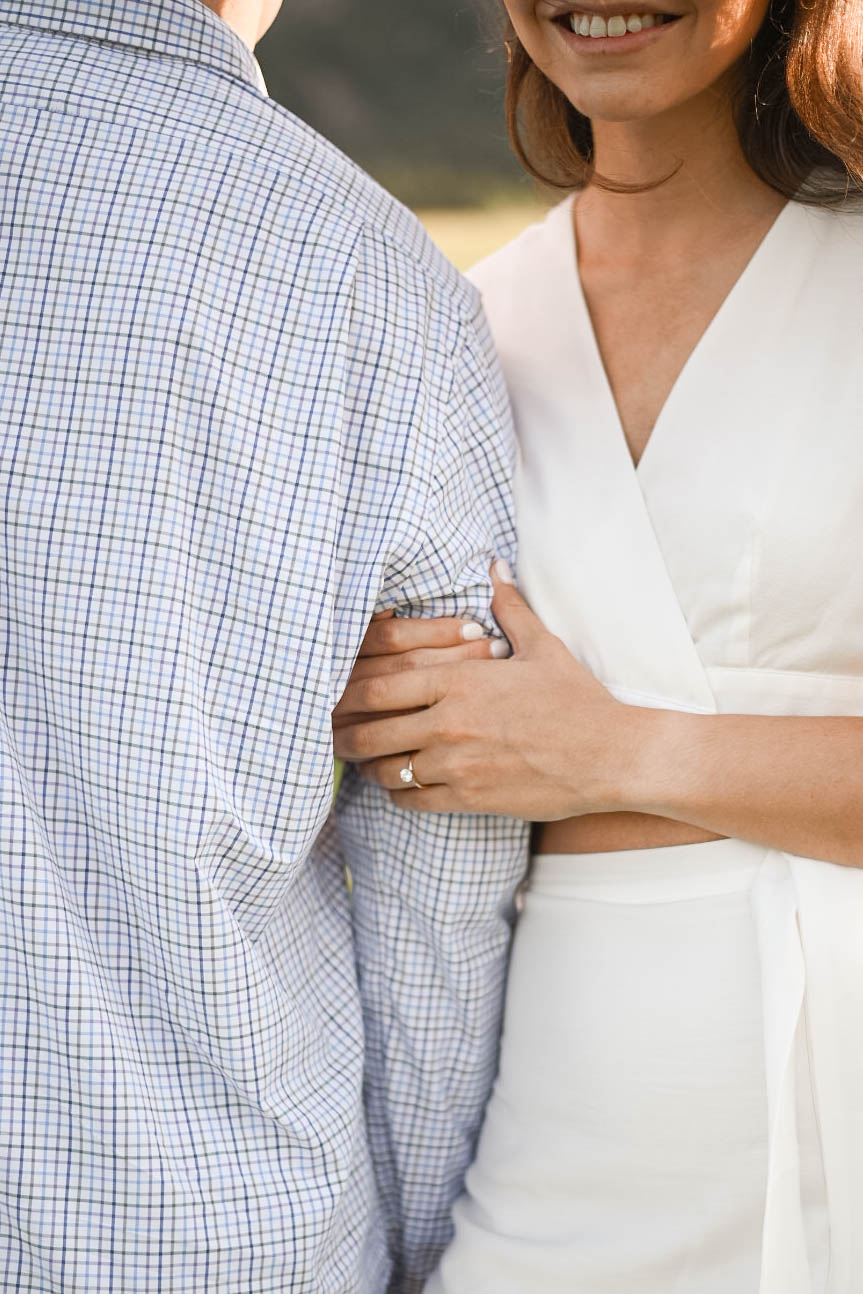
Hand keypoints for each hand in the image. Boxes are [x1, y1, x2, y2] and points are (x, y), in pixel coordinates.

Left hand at [333, 562, 636, 818]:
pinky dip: (397, 792)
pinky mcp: (468, 798)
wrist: (610, 755)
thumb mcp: (541, 647)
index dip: (346, 694)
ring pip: (386, 769)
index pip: (379, 686)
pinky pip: (412, 799)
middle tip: (330, 735)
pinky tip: (399, 784)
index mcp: (459, 680)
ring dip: (369, 765)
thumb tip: (496, 567)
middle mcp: (449, 722)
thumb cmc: (576, 699)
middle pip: (370, 730)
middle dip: (343, 734)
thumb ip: (508, 607)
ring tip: (361, 760)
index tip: (334, 697)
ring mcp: (456, 764)